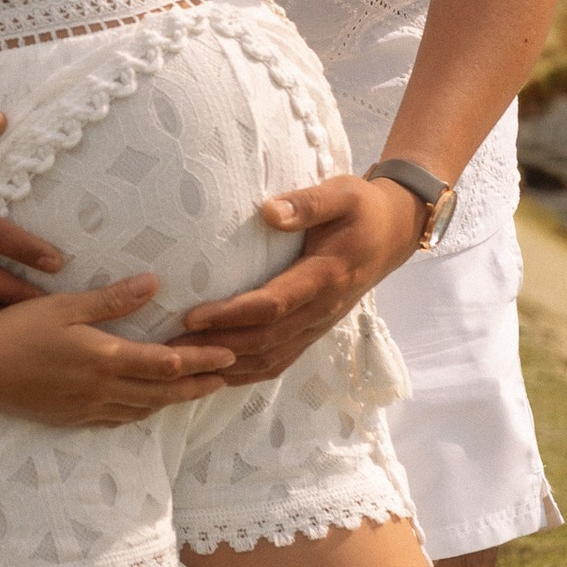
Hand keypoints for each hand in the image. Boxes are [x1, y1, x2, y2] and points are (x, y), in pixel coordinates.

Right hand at [0, 275, 236, 428]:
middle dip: (197, 387)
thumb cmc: (15, 330)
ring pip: (141, 409)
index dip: (201, 360)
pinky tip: (143, 407)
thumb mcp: (64, 306)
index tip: (228, 355)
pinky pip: (115, 420)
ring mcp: (85, 408)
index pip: (166, 364)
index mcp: (104, 359)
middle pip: (161, 393)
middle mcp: (101, 390)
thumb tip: (154, 283)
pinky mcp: (70, 418)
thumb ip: (111, 299)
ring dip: (171, 402)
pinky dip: (138, 413)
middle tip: (225, 381)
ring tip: (193, 393)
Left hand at [175, 172, 425, 384]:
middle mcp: (322, 309)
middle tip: (171, 346)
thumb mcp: (342, 194)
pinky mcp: (315, 331)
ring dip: (227, 365)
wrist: (395, 233)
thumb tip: (268, 211)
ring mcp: (319, 325)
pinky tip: (216, 373)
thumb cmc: (362, 209)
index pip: (273, 305)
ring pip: (271, 359)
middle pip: (265, 340)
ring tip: (184, 363)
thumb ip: (308, 203)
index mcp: (326, 276)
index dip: (232, 314)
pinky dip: (247, 373)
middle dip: (217, 346)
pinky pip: (280, 361)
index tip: (192, 314)